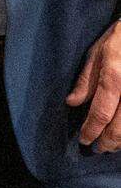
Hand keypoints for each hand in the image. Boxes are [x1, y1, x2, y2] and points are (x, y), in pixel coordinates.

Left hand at [67, 21, 120, 150]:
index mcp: (114, 77)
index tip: (84, 140)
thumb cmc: (119, 39)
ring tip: (112, 146)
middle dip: (108, 142)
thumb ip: (86, 80)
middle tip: (97, 148)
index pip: (101, 112)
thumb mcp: (97, 53)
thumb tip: (72, 102)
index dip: (91, 130)